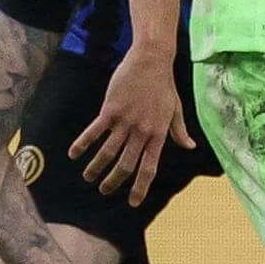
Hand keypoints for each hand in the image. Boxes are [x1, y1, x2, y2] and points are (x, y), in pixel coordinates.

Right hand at [68, 45, 195, 206]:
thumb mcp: (176, 110)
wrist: (151, 61)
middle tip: (104, 191)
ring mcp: (125, 121)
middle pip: (126, 164)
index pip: (149, 167)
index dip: (141, 186)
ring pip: (109, 152)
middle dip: (114, 181)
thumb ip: (180, 131)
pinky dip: (83, 144)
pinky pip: (95, 131)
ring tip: (88, 178)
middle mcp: (142, 132)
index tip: (133, 202)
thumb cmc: (164, 84)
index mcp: (158, 134)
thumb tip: (190, 146)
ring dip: (97, 167)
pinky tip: (74, 154)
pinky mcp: (111, 110)